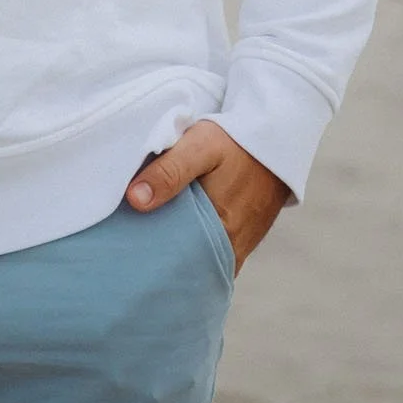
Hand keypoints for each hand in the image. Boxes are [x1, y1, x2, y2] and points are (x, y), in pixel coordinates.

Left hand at [125, 120, 288, 271]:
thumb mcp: (200, 147)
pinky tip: (174, 238)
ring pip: (200, 260)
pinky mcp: (242, 238)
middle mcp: (232, 247)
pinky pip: (213, 253)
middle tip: (129, 255)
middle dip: (161, 263)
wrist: (278, 137)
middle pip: (188, 265)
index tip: (124, 255)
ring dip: (178, 255)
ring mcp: (239, 245)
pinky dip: (194, 249)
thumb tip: (135, 200)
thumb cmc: (236, 141)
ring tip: (146, 248)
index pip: (178, 262)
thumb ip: (169, 172)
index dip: (150, 260)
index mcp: (221, 231)